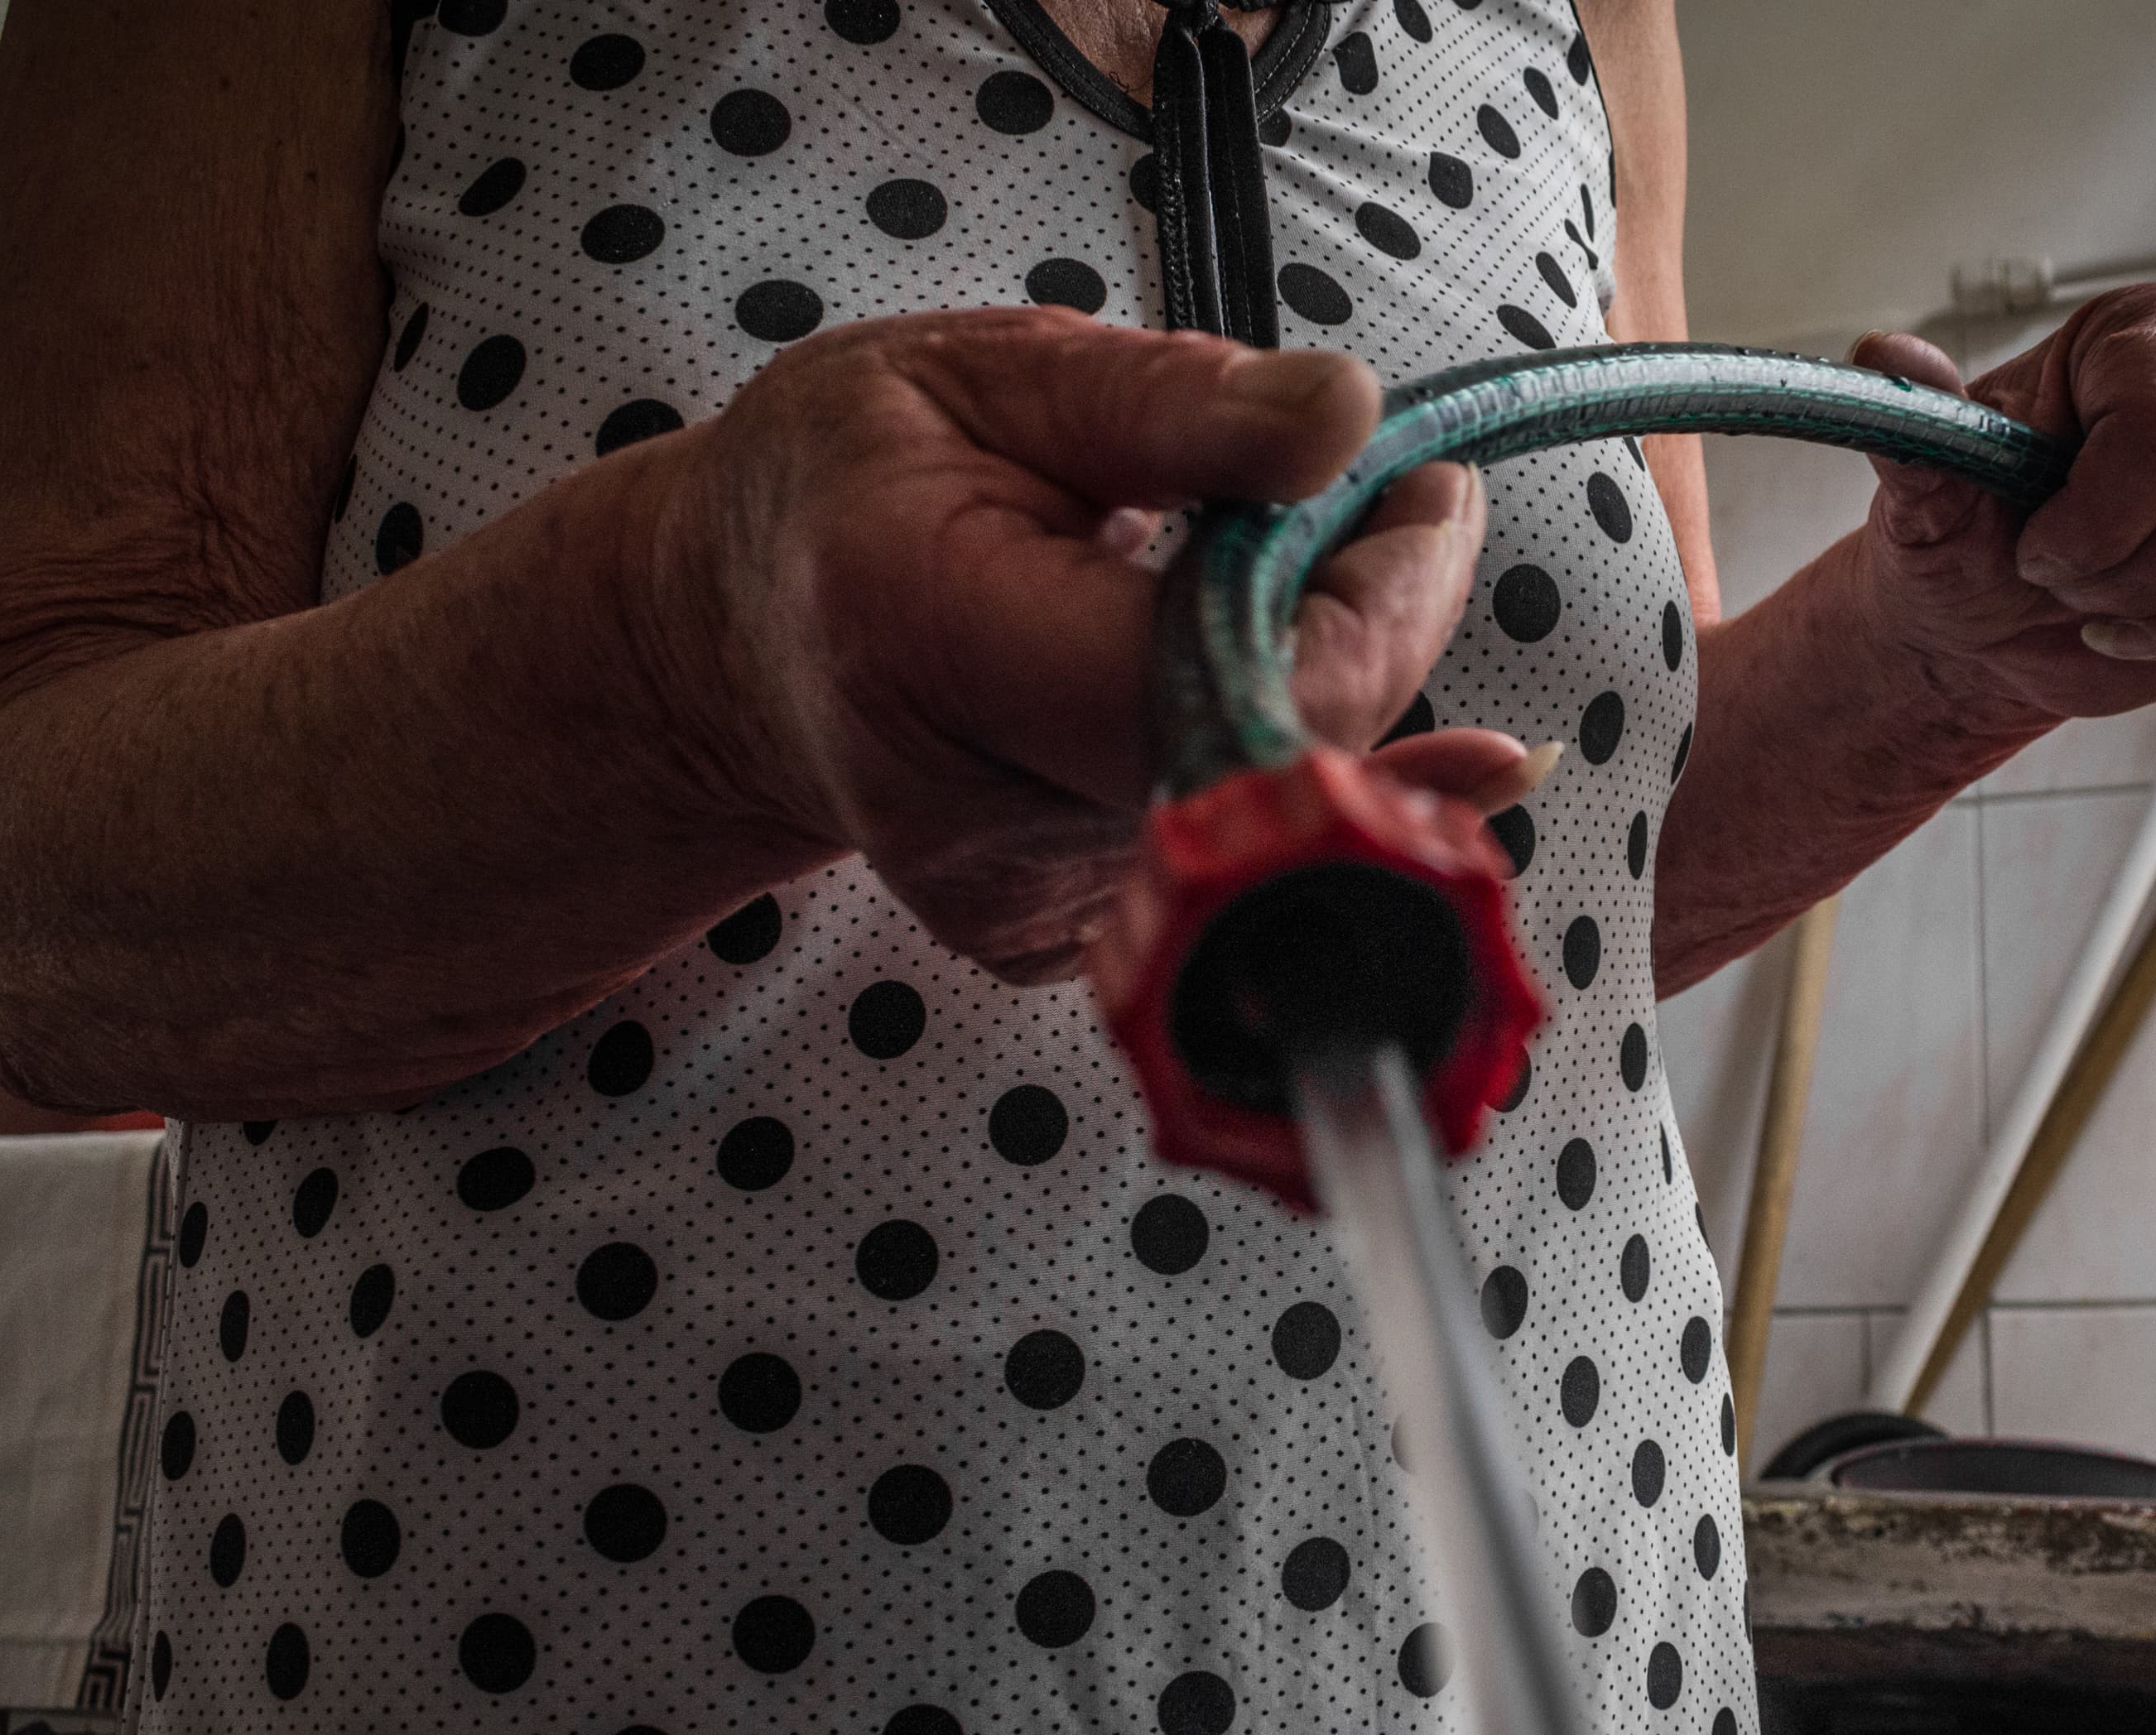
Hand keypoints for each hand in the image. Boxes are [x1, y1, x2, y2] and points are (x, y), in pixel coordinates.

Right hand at [651, 307, 1541, 981]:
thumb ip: (1174, 400)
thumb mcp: (990, 373)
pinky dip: (1295, 755)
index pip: (1228, 682)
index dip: (1377, 605)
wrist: (728, 644)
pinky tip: (1279, 668)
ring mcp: (1028, 903)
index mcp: (939, 637)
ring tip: (1310, 563)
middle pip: (1279, 762)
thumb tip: (1348, 419)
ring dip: (1341, 684)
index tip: (1427, 493)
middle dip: (1384, 630)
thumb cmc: (846, 484)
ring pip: (1281, 816)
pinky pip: (1242, 857)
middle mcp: (978, 811)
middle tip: (1401, 507)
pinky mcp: (1065, 939)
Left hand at [1849, 284, 2155, 734]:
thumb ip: (1920, 433)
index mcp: (2149, 336)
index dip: (2101, 522)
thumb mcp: (1929, 492)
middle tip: (2072, 595)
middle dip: (2141, 583)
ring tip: (2115, 625)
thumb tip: (1882, 354)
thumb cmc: (1966, 534)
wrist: (1990, 616)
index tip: (2038, 552)